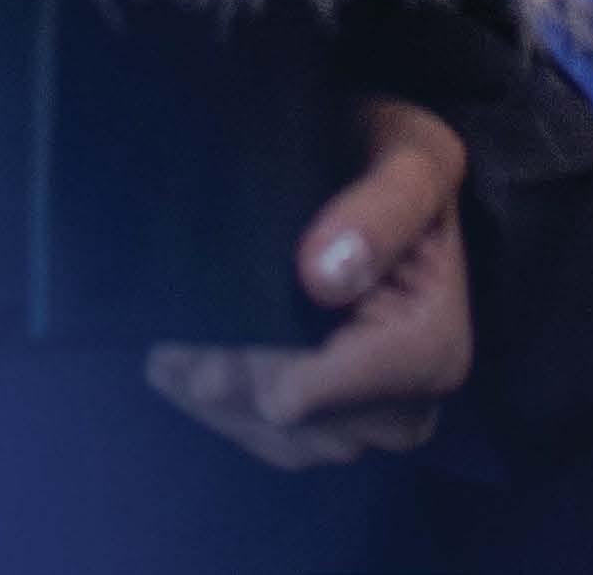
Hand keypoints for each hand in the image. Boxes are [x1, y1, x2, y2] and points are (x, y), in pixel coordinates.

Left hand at [144, 94, 470, 467]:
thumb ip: (381, 209)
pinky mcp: (354, 410)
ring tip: (161, 364)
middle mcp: (415, 396)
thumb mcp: (411, 156)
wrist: (397, 162)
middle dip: (232, 395)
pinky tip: (187, 380)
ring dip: (223, 410)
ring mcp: (384, 411)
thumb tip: (323, 278)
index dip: (267, 382)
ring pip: (294, 440)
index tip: (200, 369)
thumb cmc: (401, 151)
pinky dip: (238, 415)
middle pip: (310, 425)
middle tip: (160, 360)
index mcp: (433, 343)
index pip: (342, 389)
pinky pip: (293, 438)